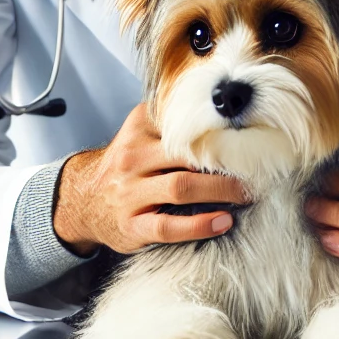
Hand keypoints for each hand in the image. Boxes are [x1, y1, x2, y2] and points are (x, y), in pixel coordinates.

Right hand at [53, 102, 250, 254]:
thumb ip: (172, 121)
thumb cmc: (126, 165)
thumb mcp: (141, 132)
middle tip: (255, 166)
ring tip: (246, 193)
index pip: (182, 122)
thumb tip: (224, 112)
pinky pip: (168, 226)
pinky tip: (222, 223)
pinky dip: (199, 225)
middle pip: (187, 154)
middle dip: (226, 161)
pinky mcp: (132, 225)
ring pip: (181, 187)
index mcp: (139, 127)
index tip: (247, 132)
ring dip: (220, 191)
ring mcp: (130, 192)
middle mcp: (133, 156)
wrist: (82, 200)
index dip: (218, 128)